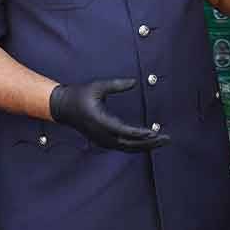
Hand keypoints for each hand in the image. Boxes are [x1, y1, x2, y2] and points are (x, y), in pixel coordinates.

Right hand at [49, 79, 169, 151]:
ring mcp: (102, 140)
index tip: (154, 132)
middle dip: (149, 143)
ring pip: (127, 148)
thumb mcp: (98, 86)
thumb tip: (134, 82)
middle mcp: (102, 134)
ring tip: (161, 142)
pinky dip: (136, 146)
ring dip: (145, 146)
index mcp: (101, 121)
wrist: (63, 107)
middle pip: (129, 144)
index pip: (124, 131)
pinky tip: (147, 143)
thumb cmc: (80, 95)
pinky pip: (122, 147)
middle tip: (166, 139)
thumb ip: (117, 85)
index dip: (140, 133)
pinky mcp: (103, 141)